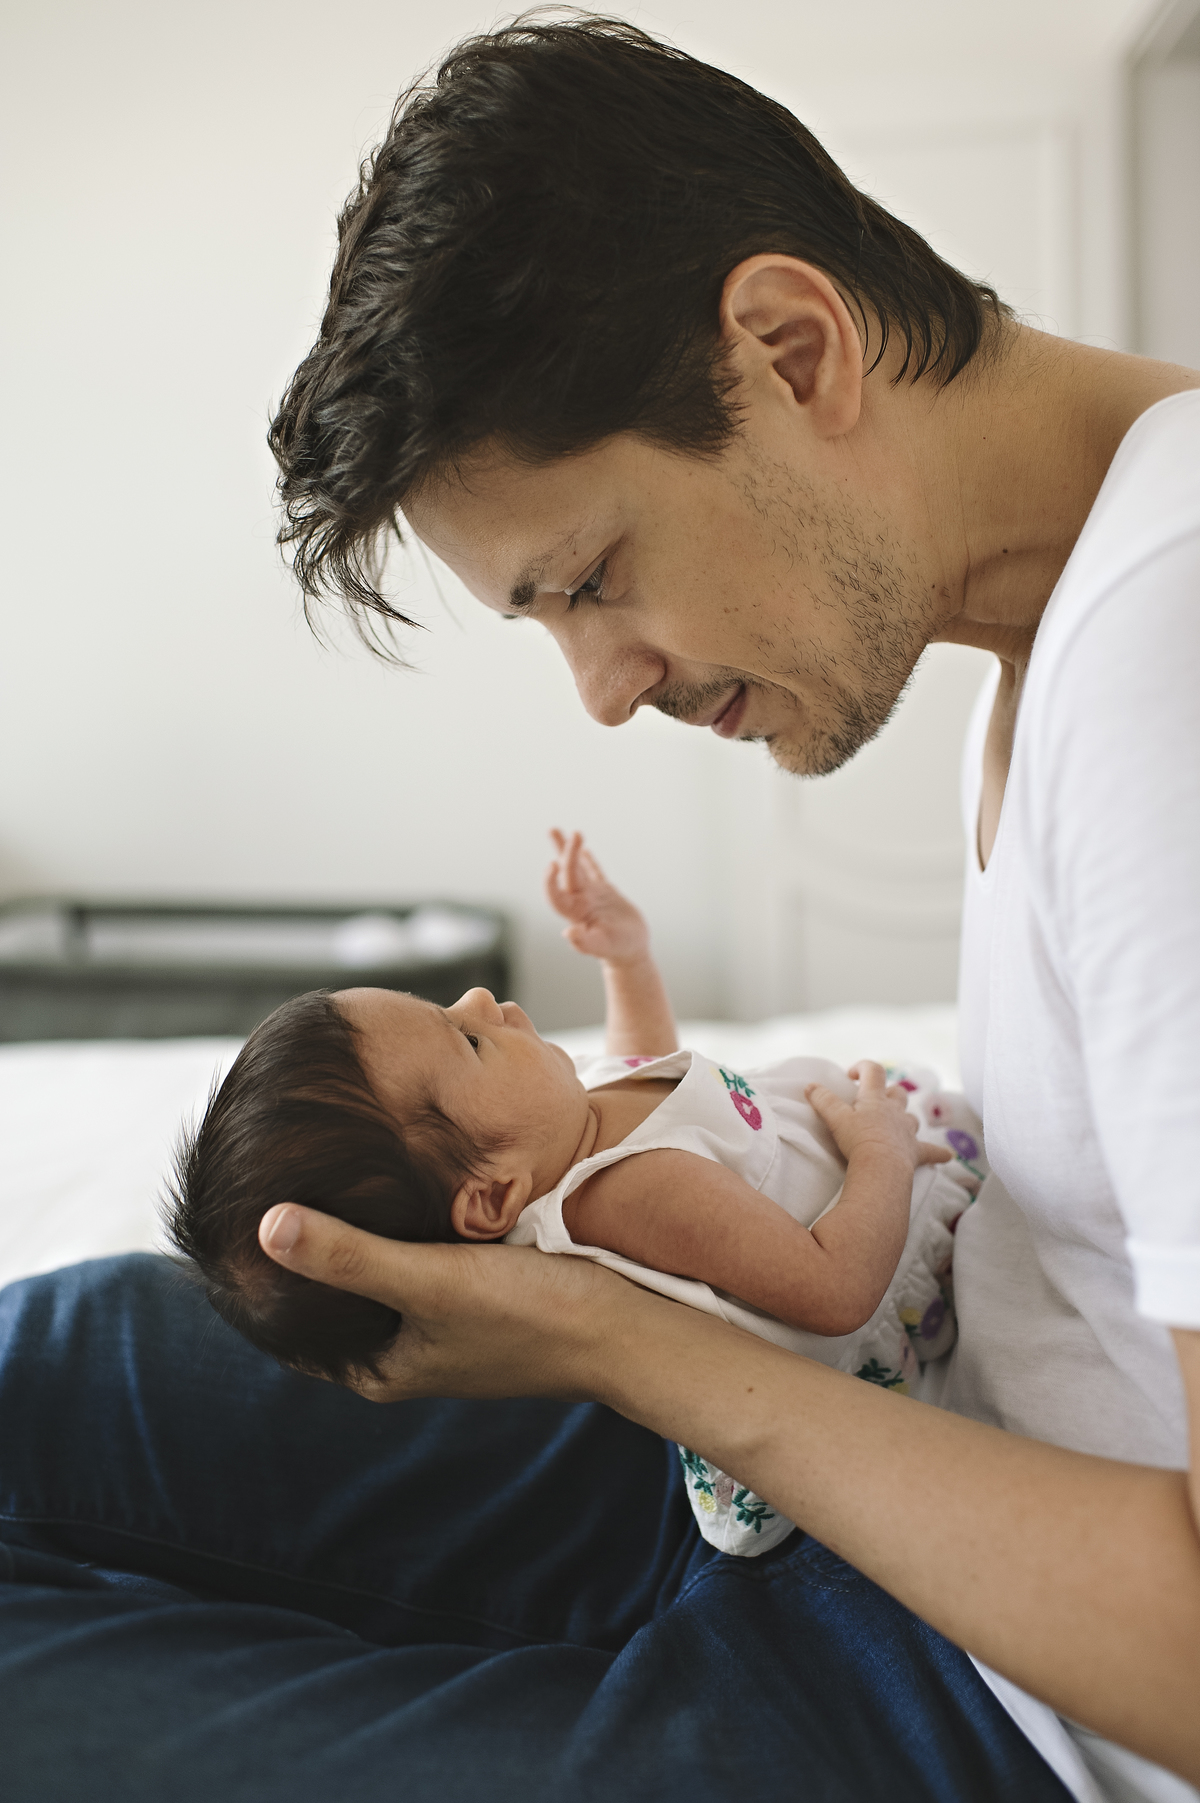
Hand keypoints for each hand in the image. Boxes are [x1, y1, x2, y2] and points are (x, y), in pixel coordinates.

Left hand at [257, 1202, 651, 1401]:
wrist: (628, 1329)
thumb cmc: (532, 1317)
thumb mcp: (431, 1281)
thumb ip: (350, 1255)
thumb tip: (264, 1227)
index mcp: (378, 1366)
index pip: (290, 1324)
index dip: (257, 1275)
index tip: (226, 1214)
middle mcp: (402, 1346)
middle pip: (332, 1289)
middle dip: (305, 1239)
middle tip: (269, 1170)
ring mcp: (439, 1318)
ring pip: (376, 1262)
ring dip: (355, 1221)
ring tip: (321, 1159)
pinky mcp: (474, 1288)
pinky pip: (418, 1247)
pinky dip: (399, 1214)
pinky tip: (394, 1168)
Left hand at [545, 829, 649, 965]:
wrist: (631, 952)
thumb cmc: (617, 951)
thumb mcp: (602, 946)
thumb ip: (585, 942)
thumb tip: (567, 933)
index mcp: (576, 912)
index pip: (557, 893)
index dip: (550, 881)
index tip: (552, 864)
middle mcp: (580, 901)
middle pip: (566, 873)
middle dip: (563, 852)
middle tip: (556, 830)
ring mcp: (592, 895)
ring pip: (576, 868)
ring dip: (567, 850)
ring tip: (554, 830)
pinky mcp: (606, 893)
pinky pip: (595, 872)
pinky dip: (589, 860)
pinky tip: (584, 849)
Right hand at [806, 1061, 952, 1171]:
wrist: (881, 1167)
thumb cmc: (858, 1140)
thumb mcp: (835, 1118)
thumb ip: (823, 1100)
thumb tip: (810, 1086)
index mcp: (875, 1099)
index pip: (874, 1071)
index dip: (863, 1067)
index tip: (851, 1075)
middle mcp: (895, 1112)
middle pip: (897, 1093)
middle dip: (887, 1092)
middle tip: (873, 1101)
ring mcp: (907, 1131)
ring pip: (911, 1118)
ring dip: (904, 1118)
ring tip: (897, 1125)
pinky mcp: (916, 1152)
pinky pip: (931, 1151)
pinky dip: (938, 1152)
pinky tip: (948, 1155)